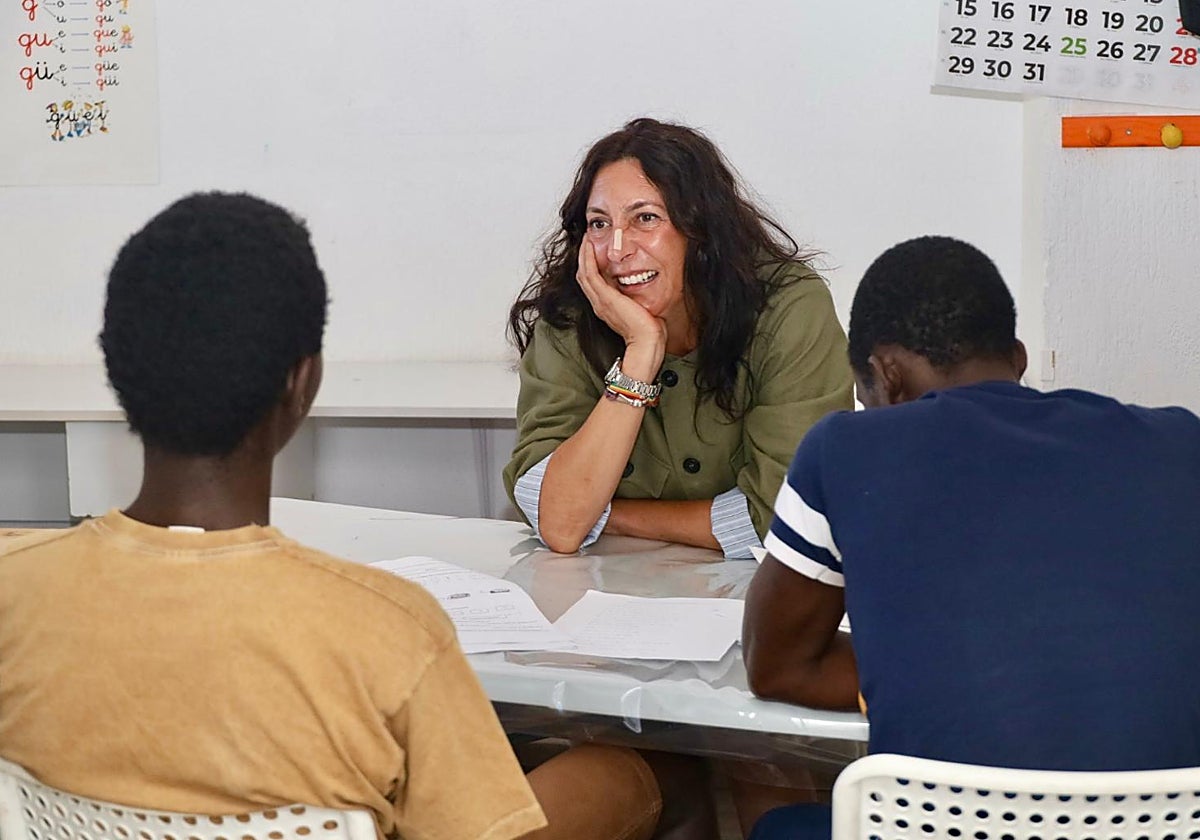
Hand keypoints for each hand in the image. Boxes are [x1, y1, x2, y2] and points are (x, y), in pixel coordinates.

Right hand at [576, 239, 666, 360]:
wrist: (647, 342)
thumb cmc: (648, 330)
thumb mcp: (641, 308)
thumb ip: (637, 298)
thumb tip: (644, 286)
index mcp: (606, 307)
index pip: (592, 282)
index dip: (591, 265)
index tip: (595, 250)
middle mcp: (599, 304)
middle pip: (583, 276)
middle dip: (584, 257)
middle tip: (587, 240)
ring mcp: (600, 301)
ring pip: (584, 273)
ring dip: (584, 254)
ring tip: (586, 240)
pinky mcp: (605, 298)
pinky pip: (590, 274)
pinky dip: (588, 259)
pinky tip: (590, 247)